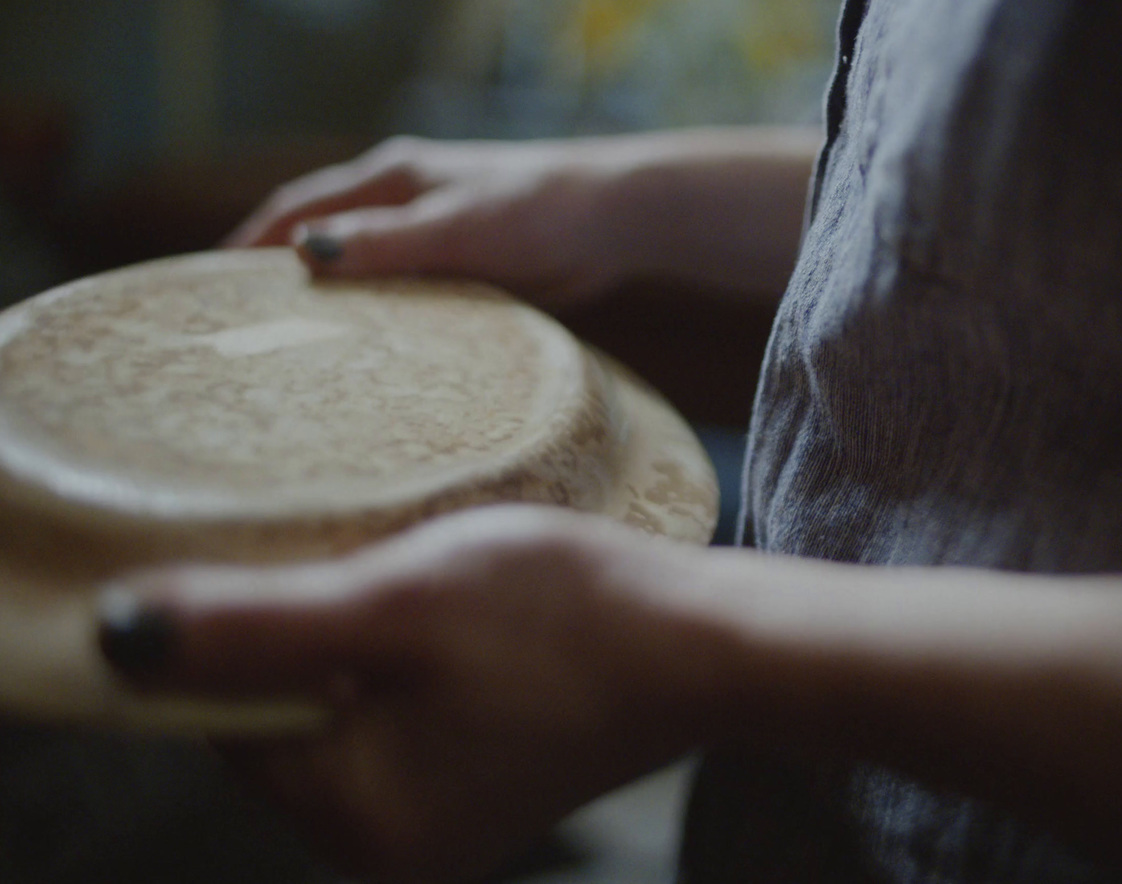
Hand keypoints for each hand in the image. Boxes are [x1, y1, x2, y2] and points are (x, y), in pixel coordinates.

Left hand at [97, 507, 729, 883]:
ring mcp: (439, 833)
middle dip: (313, 638)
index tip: (318, 563)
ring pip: (342, 720)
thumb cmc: (573, 617)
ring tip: (431, 593)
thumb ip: (254, 628)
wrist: (707, 645)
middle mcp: (388, 852)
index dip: (252, 632)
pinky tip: (458, 629)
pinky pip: (397, 731)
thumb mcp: (401, 601)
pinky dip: (406, 673)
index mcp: (358, 819)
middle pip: (283, 726)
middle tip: (386, 567)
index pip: (228, 722)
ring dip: (362, 647)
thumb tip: (119, 640)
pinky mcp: (477, 799)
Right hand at [226, 137, 643, 306]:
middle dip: (281, 270)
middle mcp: (407, 197)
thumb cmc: (536, 211)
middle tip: (239, 322)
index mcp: (393, 175)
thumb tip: (302, 254)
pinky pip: (408, 288)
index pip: (298, 208)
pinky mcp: (468, 260)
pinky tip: (372, 348)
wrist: (614, 219)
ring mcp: (436, 228)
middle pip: (325, 234)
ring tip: (292, 343)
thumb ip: (383, 243)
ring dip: (334, 294)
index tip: (207, 281)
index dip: (251, 242)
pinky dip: (381, 311)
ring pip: (367, 264)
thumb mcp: (452, 229)